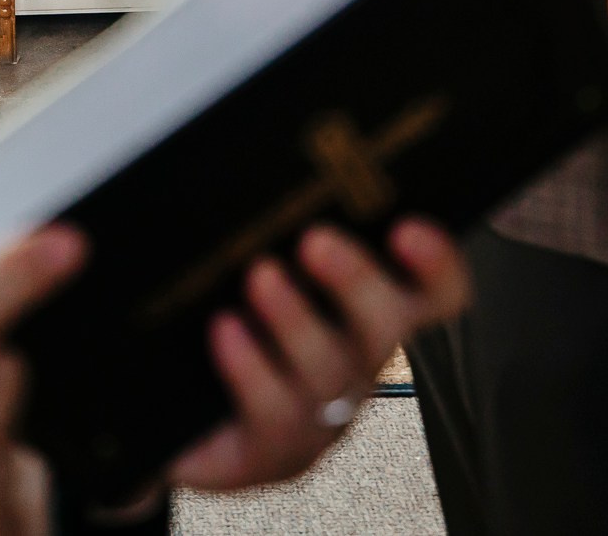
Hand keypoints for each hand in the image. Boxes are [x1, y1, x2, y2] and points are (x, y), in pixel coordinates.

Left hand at [170, 220, 470, 490]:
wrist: (172, 415)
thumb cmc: (223, 325)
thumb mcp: (252, 265)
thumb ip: (275, 227)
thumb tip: (269, 155)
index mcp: (367, 315)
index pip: (433, 294)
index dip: (436, 266)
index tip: (407, 229)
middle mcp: (356, 367)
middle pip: (387, 331)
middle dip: (358, 283)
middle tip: (315, 240)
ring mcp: (320, 417)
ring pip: (330, 373)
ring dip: (297, 320)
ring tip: (259, 276)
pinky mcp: (273, 452)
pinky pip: (275, 416)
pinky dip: (251, 368)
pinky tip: (225, 330)